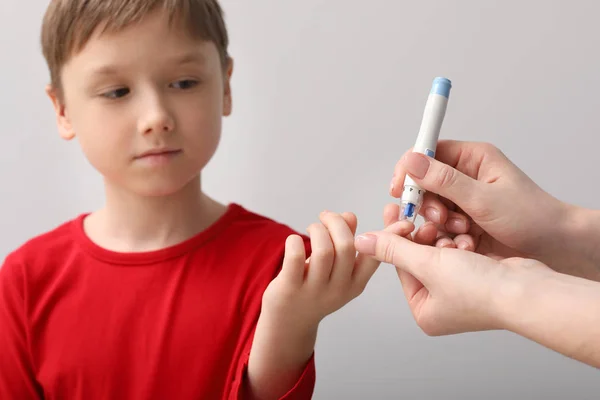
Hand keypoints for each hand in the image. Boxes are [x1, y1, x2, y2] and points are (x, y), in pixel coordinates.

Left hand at [261, 211, 416, 327]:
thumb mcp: (336, 271)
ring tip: (311, 229)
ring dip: (317, 230)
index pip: (374, 258)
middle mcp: (338, 288)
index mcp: (355, 283)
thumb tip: (349, 216)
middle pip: (346, 246)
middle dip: (336, 222)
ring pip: (323, 250)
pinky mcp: (290, 288)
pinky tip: (293, 241)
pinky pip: (295, 257)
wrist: (288, 323)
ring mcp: (314, 290)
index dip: (385, 237)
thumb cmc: (313, 291)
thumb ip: (345, 242)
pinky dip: (294, 241)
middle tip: (325, 216)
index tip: (397, 220)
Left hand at [354, 229, 552, 334]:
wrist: (528, 291)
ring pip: (440, 253)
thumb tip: (362, 242)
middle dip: (422, 237)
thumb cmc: (481, 288)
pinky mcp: (479, 278)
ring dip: (443, 238)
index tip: (394, 211)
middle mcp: (441, 306)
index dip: (396, 237)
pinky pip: (460, 254)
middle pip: (419, 259)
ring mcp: (462, 293)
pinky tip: (466, 238)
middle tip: (420, 216)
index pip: (400, 267)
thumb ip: (393, 249)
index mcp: (425, 313)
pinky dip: (461, 243)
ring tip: (448, 233)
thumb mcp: (427, 264)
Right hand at [389, 140, 599, 279]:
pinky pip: (440, 226)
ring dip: (438, 222)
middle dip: (426, 202)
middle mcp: (465, 177)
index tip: (400, 188)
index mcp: (472, 159)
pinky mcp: (463, 223)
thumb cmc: (532, 217)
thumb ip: (445, 181)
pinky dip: (445, 235)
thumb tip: (412, 162)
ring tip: (459, 232)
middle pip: (425, 182)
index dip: (410, 168)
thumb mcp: (484, 198)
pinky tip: (462, 242)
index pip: (429, 152)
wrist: (555, 248)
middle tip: (437, 218)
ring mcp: (463, 201)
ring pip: (431, 206)